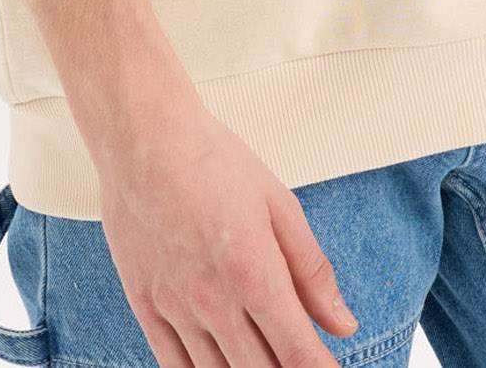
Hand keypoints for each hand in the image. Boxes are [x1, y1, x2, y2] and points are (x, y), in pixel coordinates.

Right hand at [93, 89, 358, 365]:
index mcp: (254, 273)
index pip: (297, 353)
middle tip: (299, 364)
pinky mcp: (145, 306)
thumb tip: (342, 325)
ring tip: (265, 363)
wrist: (142, 139)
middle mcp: (214, 302)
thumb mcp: (279, 205)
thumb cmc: (213, 162)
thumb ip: (312, 271)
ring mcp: (175, 308)